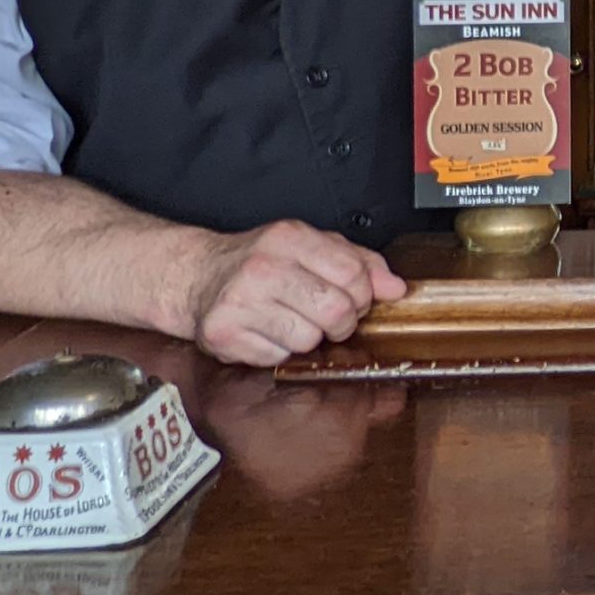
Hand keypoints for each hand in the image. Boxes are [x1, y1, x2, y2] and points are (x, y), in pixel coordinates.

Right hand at [172, 221, 406, 366]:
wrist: (197, 277)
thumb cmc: (261, 262)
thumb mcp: (311, 247)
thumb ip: (359, 262)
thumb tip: (397, 288)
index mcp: (289, 237)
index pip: (354, 273)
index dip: (363, 294)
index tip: (353, 298)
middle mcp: (263, 267)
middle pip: (336, 310)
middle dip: (341, 322)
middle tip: (327, 317)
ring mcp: (240, 301)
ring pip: (308, 339)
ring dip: (307, 338)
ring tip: (289, 320)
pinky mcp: (224, 333)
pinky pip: (277, 358)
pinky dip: (278, 351)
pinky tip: (265, 332)